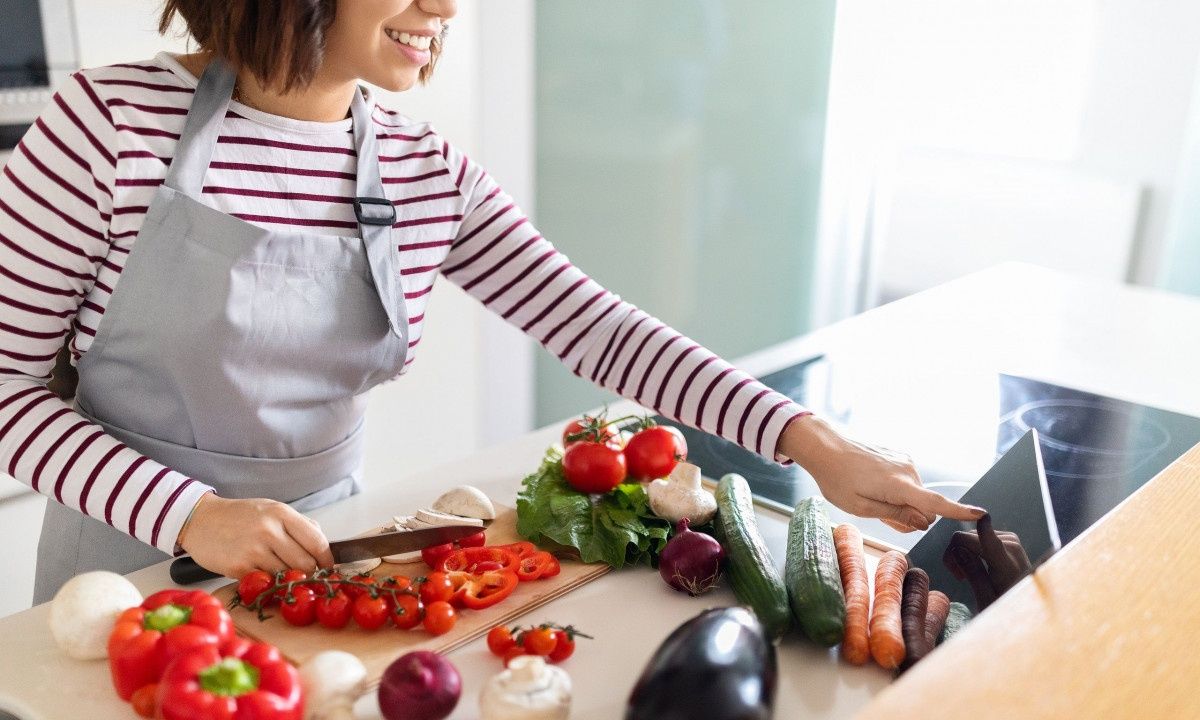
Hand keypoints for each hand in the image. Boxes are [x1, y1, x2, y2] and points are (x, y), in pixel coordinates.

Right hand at [177, 493, 334, 577]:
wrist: (200, 520)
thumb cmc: (240, 516)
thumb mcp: (272, 509)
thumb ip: (299, 525)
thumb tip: (323, 544)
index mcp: (282, 514)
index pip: (317, 542)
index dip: (327, 559)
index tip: (327, 567)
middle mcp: (269, 530)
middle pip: (305, 563)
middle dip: (310, 573)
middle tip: (306, 576)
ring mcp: (253, 550)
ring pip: (286, 576)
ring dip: (288, 580)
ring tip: (282, 575)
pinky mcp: (239, 567)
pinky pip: (264, 583)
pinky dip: (268, 584)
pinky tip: (264, 576)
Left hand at [779, 415, 983, 531]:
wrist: (824, 446)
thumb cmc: (837, 480)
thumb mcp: (861, 508)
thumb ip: (895, 516)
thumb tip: (924, 522)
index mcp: (899, 485)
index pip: (935, 503)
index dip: (958, 512)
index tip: (980, 514)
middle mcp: (908, 470)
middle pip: (922, 505)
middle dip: (907, 516)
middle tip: (876, 512)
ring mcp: (905, 461)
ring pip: (913, 494)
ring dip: (899, 502)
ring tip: (868, 494)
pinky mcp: (900, 456)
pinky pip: (906, 481)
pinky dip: (895, 489)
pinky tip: (872, 484)